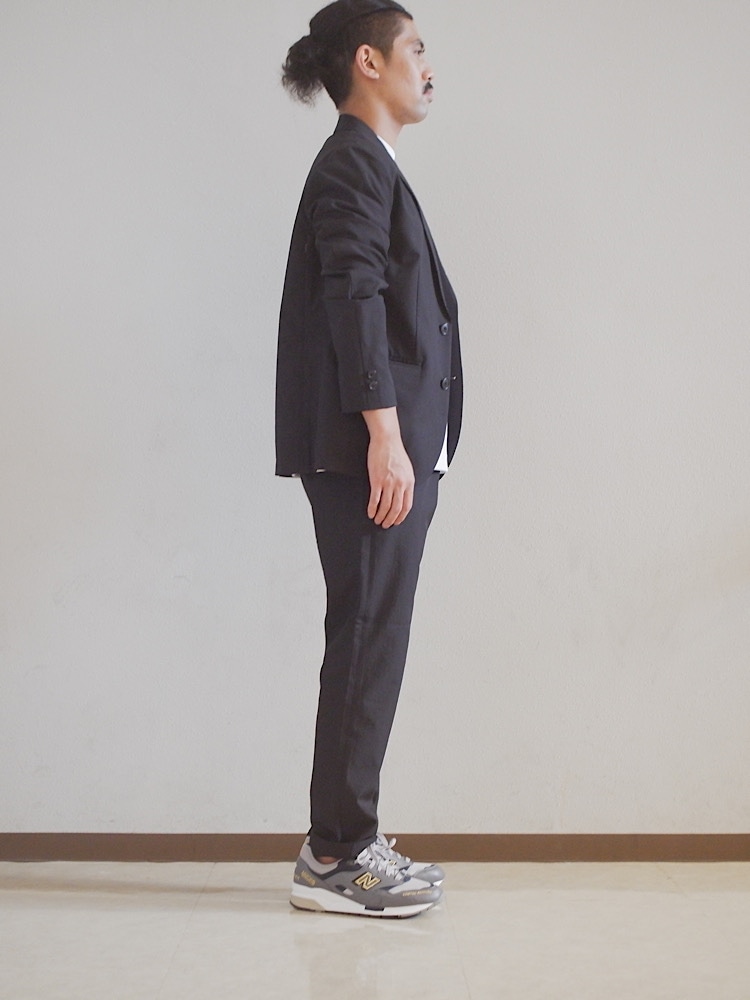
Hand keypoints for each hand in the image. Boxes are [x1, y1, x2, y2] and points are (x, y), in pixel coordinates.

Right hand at [362, 408, 414, 528]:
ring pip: (385, 507)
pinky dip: (372, 508)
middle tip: (385, 524)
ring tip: (377, 520)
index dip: (401, 516)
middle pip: (396, 509)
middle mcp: (400, 484)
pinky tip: (370, 512)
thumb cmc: (395, 452)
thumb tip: (403, 495)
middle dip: (390, 520)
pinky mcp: (377, 480)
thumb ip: (406, 483)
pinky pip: (375, 499)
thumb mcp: (407, 469)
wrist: (387, 441)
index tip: (396, 521)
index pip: (407, 506)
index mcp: (409, 482)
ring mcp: (389, 483)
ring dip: (381, 516)